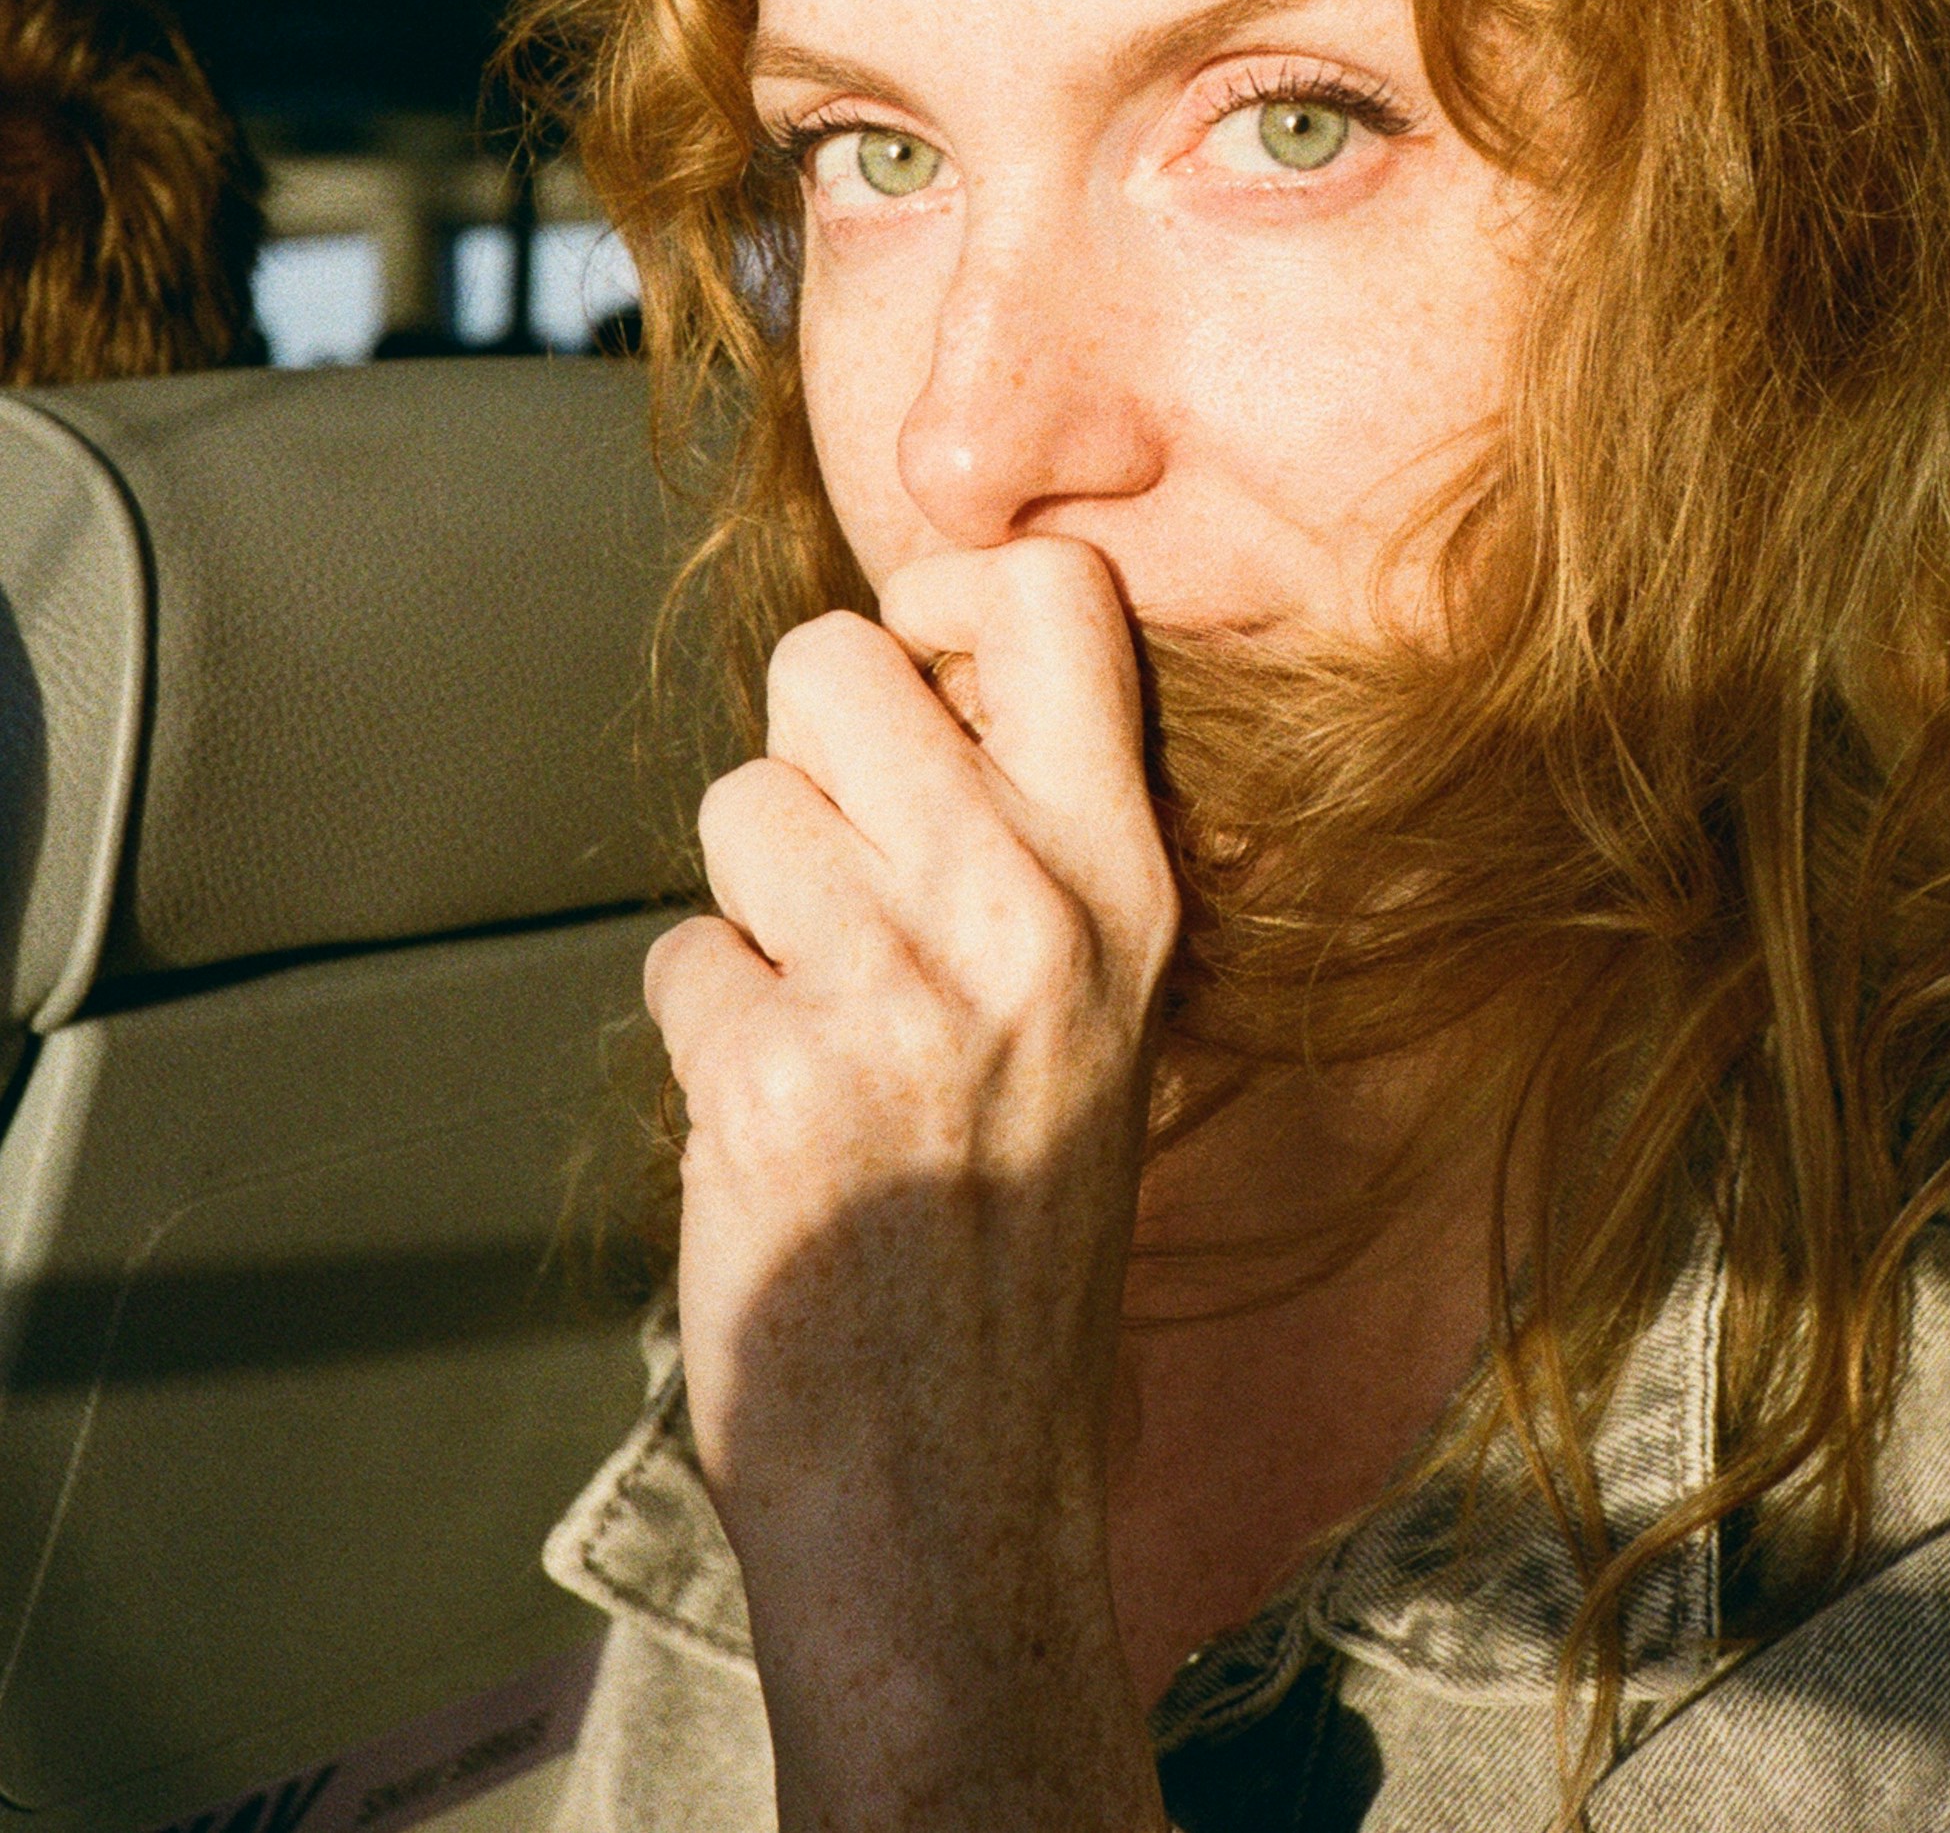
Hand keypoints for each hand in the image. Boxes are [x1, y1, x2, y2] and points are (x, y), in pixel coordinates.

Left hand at [644, 537, 1178, 1832]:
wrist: (964, 1501)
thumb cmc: (1016, 1246)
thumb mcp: (1101, 1017)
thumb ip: (1027, 844)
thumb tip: (905, 675)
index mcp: (1128, 881)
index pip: (1054, 591)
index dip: (946, 591)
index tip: (919, 668)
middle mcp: (1028, 910)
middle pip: (829, 659)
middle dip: (804, 758)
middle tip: (845, 884)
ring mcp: (900, 990)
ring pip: (733, 808)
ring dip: (748, 913)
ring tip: (826, 1030)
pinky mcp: (774, 1079)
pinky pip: (678, 957)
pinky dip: (705, 1033)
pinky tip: (778, 1126)